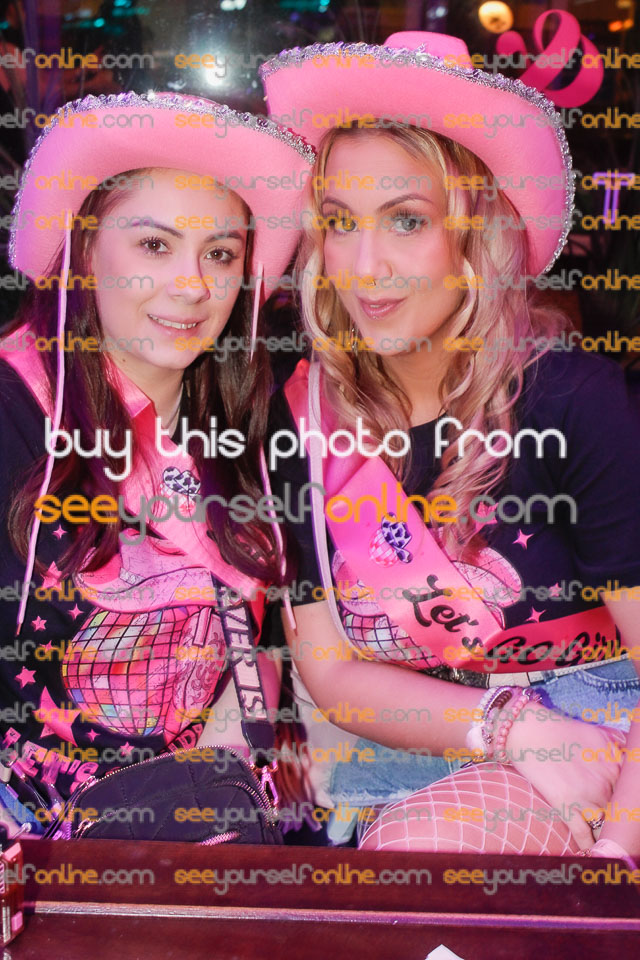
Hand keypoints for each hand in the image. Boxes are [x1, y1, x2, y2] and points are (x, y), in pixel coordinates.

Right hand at [506, 704, 625, 849]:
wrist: (528, 730)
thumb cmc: (560, 730)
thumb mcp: (597, 735)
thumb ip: (617, 752)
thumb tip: (629, 761)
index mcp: (614, 765)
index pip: (632, 793)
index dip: (630, 804)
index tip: (628, 813)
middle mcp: (604, 783)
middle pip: (622, 812)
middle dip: (621, 821)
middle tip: (620, 832)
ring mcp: (585, 797)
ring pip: (607, 827)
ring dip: (609, 837)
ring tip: (611, 847)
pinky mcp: (566, 806)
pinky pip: (583, 834)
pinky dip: (589, 847)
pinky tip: (592, 854)